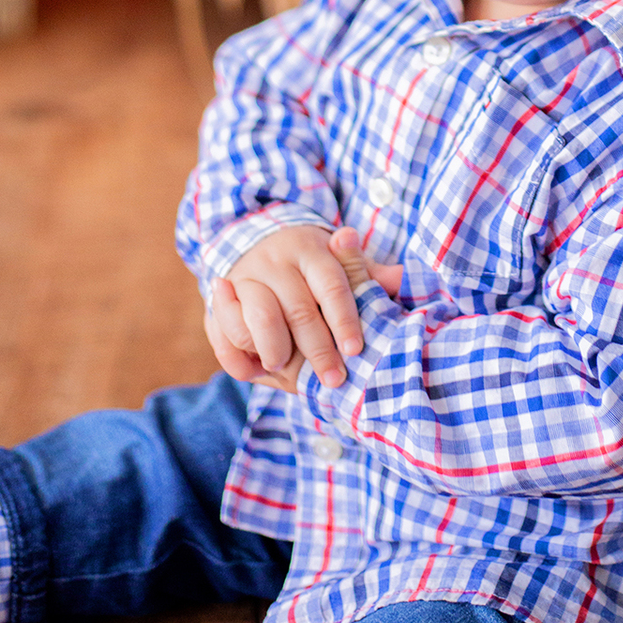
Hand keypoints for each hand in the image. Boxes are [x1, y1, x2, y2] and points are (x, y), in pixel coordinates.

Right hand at [204, 226, 404, 393]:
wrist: (257, 243)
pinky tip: (256, 366)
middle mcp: (277, 260)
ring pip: (259, 315)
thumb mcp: (338, 263)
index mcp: (312, 250)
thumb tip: (402, 277)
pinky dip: (237, 352)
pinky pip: (223, 328)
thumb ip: (367, 275)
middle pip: (299, 309)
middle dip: (318, 350)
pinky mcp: (220, 296)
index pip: (332, 285)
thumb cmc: (310, 267)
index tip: (356, 350)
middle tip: (334, 379)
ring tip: (284, 368)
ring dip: (274, 348)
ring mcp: (245, 276)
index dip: (345, 319)